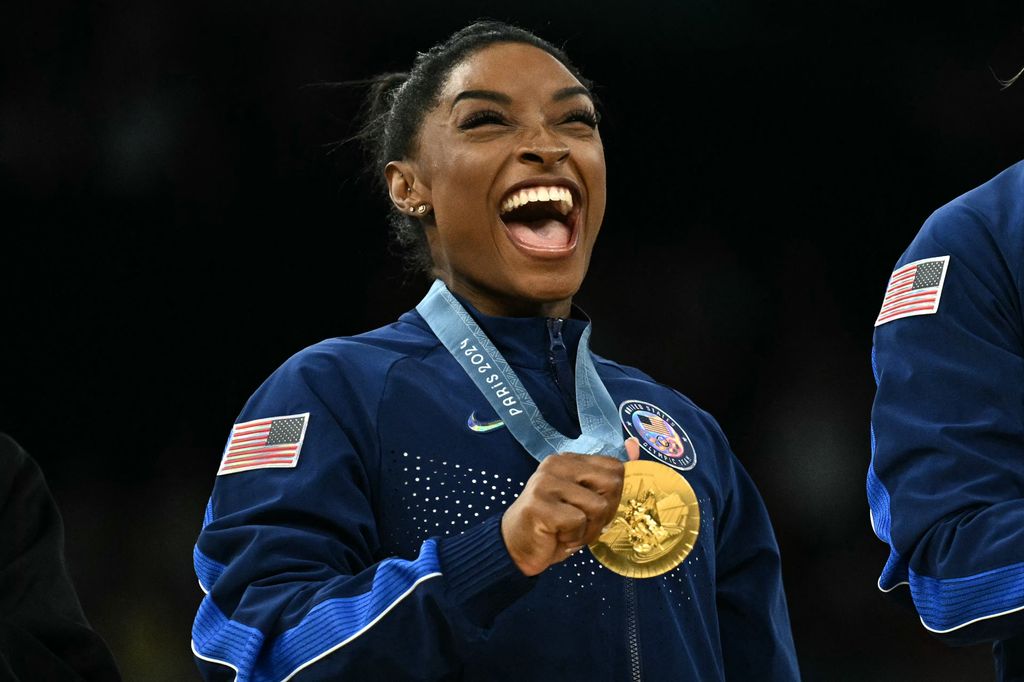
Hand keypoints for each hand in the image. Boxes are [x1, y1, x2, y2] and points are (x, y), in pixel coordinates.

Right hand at [501, 438, 640, 575]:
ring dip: (589, 530)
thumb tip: (635, 446)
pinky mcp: (539, 505)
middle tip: (582, 524)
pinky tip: (557, 536)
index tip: (593, 510)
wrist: (516, 547)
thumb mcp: (584, 498)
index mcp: (568, 459)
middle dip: (605, 513)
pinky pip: (578, 521)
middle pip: (612, 484)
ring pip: (598, 506)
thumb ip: (606, 476)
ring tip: (569, 532)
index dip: (612, 496)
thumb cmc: (554, 525)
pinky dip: (573, 537)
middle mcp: (556, 464)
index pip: (615, 468)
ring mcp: (546, 483)